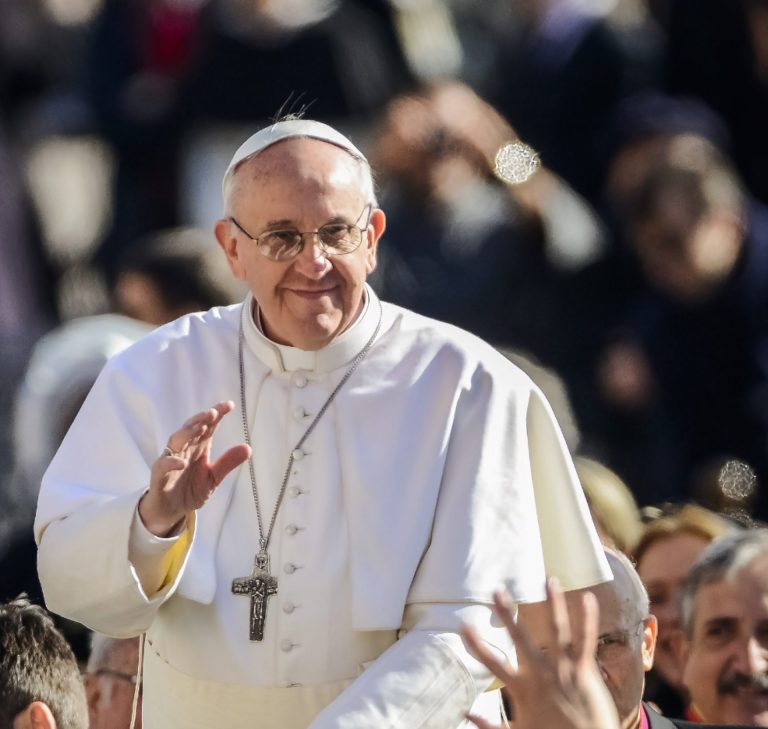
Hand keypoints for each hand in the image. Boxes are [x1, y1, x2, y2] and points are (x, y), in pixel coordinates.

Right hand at [138, 401, 250, 535]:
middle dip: (201, 419)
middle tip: (213, 412)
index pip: (208, 426)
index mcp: (198, 447)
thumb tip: (248, 448)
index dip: (217, 414)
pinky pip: (163, 465)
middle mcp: (184, 449)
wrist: (171, 512)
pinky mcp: (159, 476)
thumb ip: (228, 463)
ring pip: (176, 440)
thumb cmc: (190, 490)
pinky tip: (182, 463)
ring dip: (187, 433)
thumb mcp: (213, 477)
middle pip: (191, 428)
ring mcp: (171, 460)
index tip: (229, 405)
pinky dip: (171, 462)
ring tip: (200, 427)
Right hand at [461, 581, 618, 728]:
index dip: (477, 646)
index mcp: (522, 690)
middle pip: (521, 639)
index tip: (463, 627)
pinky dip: (587, 620)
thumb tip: (465, 714)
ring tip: (550, 580)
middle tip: (496, 591)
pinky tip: (588, 598)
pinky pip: (585, 641)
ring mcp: (564, 672)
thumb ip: (490, 726)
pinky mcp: (585, 672)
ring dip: (553, 604)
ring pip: (557, 631)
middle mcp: (541, 676)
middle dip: (507, 614)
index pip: (493, 664)